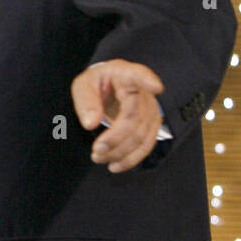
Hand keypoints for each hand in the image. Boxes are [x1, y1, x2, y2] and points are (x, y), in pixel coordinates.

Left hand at [71, 59, 164, 173]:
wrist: (110, 85)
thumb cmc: (98, 83)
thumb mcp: (84, 85)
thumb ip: (86, 101)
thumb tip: (90, 123)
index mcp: (126, 74)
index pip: (139, 75)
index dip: (148, 81)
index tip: (156, 87)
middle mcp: (143, 92)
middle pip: (136, 119)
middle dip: (116, 139)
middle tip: (96, 150)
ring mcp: (151, 109)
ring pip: (142, 136)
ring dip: (121, 152)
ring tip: (99, 157)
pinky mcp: (152, 125)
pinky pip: (146, 144)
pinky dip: (131, 158)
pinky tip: (116, 165)